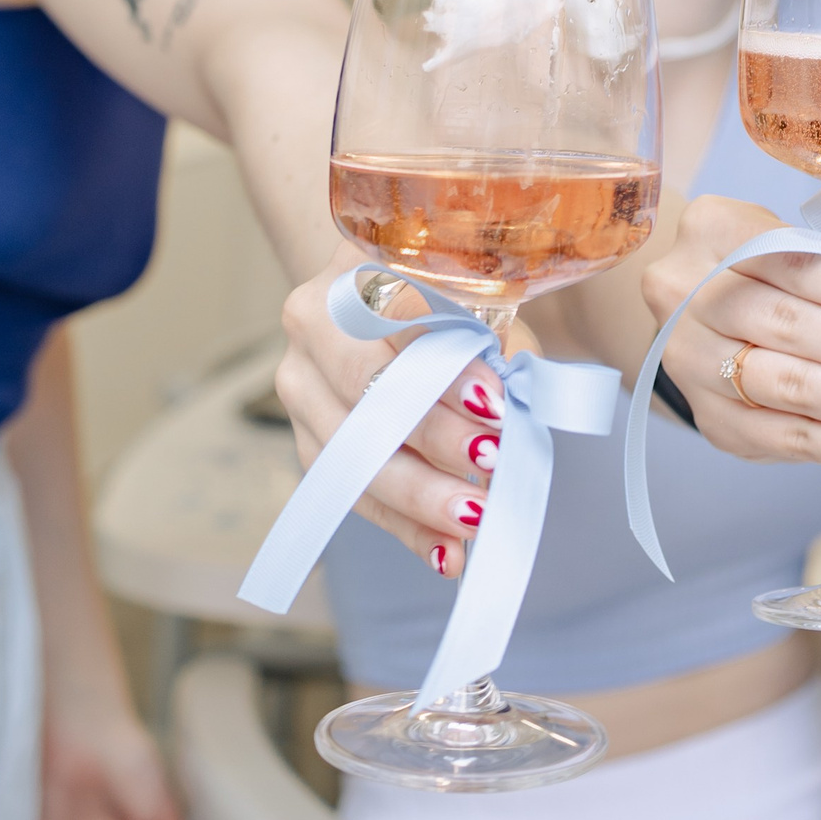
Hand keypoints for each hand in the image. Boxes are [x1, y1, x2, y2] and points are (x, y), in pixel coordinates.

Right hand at [276, 267, 509, 574]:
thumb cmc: (444, 290)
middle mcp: (311, 319)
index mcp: (356, 265)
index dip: (446, 365)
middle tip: (492, 464)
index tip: (496, 404)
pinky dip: (404, 526)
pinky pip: (351, 492)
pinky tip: (447, 554)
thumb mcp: (477, 290)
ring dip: (420, 494)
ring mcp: (299, 381)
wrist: (379, 293)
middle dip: (434, 435)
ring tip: (476, 519)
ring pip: (353, 451)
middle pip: (367, 389)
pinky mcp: (304, 434)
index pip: (400, 318)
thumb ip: (498, 331)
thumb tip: (521, 389)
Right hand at [646, 195, 820, 478]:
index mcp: (716, 231)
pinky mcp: (711, 419)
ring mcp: (690, 362)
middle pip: (791, 327)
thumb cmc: (771, 271)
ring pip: (789, 387)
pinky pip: (784, 440)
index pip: (800, 262)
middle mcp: (687, 295)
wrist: (705, 313)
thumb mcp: (801, 244)